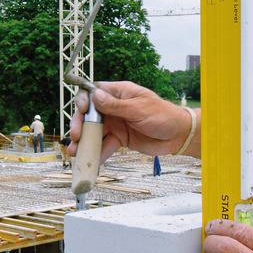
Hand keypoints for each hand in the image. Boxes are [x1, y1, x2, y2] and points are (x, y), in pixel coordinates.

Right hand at [68, 81, 191, 162]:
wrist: (178, 135)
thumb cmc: (163, 115)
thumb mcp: (139, 109)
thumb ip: (116, 105)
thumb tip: (95, 97)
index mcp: (119, 93)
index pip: (94, 92)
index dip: (83, 101)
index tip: (82, 111)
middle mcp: (114, 107)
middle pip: (89, 114)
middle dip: (79, 125)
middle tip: (75, 136)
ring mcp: (116, 123)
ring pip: (94, 132)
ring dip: (84, 142)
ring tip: (75, 152)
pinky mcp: (120, 138)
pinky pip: (105, 145)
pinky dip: (98, 153)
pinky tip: (90, 161)